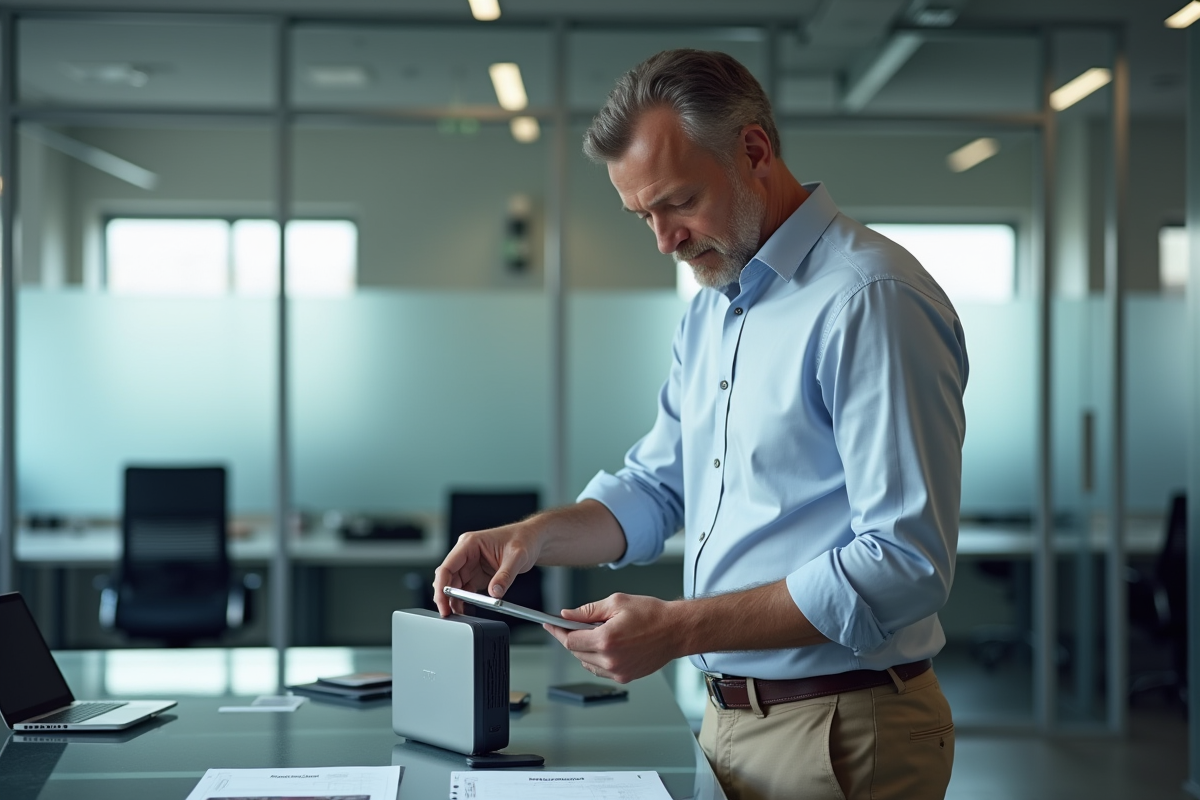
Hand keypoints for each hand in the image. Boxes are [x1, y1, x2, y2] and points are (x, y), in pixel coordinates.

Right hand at [432, 522, 540, 616]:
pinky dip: (465, 602)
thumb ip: (505, 576)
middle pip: (448, 578)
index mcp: (469, 543)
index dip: (441, 586)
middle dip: (446, 597)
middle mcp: (466, 554)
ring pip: (455, 586)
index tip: (442, 602)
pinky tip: (467, 611)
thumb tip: (495, 593)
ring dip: (455, 601)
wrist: (532, 540)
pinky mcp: (477, 575)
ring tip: (460, 615)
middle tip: (449, 614)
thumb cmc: (523, 539)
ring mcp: (470, 565)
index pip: (447, 566)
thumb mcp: (517, 557)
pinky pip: (466, 590)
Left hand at [544, 593, 683, 683]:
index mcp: (606, 639)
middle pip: (576, 652)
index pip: (570, 640)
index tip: (549, 624)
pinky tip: (604, 646)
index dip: (557, 632)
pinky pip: (600, 670)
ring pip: (586, 663)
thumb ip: (587, 611)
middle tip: (572, 625)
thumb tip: (567, 615)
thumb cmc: (651, 614)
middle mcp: (610, 659)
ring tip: (595, 633)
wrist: (676, 630)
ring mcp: (618, 671)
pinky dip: (596, 658)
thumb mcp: (617, 602)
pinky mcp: (625, 677)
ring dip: (583, 649)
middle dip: (571, 638)